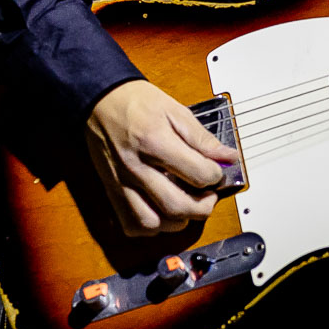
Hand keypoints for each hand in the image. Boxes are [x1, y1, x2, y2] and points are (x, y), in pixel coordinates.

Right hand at [85, 80, 239, 236]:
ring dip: (177, 221)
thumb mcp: (175, 110)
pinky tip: (162, 212)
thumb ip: (202, 138)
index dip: (216, 175)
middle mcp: (137, 167)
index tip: (217, 170)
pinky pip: (131, 224)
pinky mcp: (112, 191)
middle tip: (209, 195)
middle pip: (177, 206)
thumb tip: (228, 157)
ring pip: (153, 222)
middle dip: (203, 207)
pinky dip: (151, 226)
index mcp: (155, 142)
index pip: (197, 174)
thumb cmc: (137, 103)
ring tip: (186, 205)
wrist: (100, 102)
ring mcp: (122, 182)